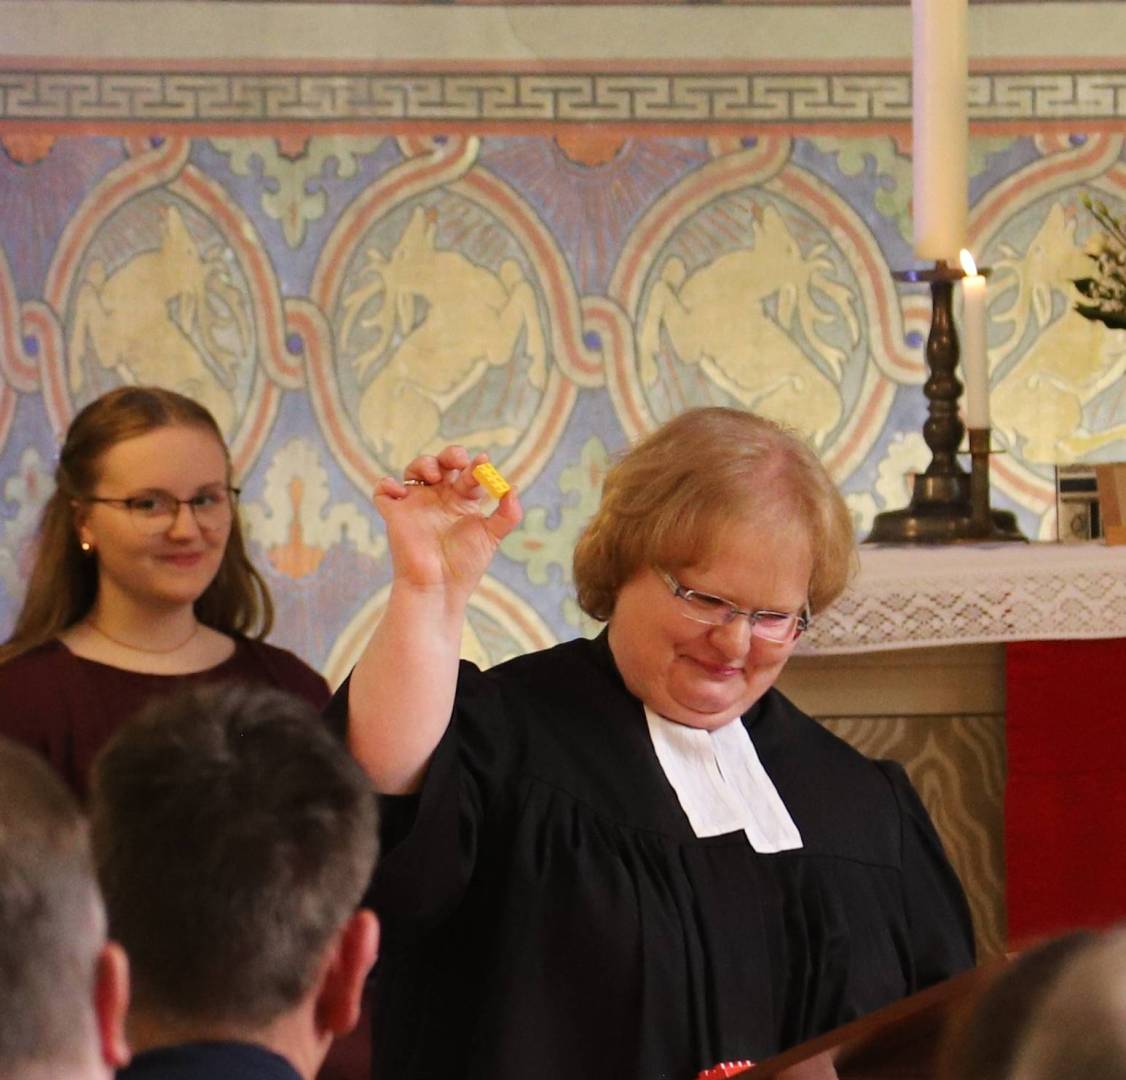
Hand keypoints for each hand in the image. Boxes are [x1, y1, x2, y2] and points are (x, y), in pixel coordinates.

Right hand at [374, 446, 521, 595]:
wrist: (439, 587)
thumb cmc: (465, 564)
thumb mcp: (492, 536)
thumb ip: (507, 514)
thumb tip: (513, 487)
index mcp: (461, 501)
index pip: (468, 473)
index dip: (475, 465)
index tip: (482, 464)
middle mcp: (438, 499)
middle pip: (441, 463)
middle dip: (450, 455)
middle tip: (458, 461)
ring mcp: (416, 504)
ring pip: (414, 470)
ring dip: (423, 463)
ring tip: (434, 476)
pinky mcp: (395, 514)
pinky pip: (383, 491)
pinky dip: (388, 485)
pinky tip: (402, 493)